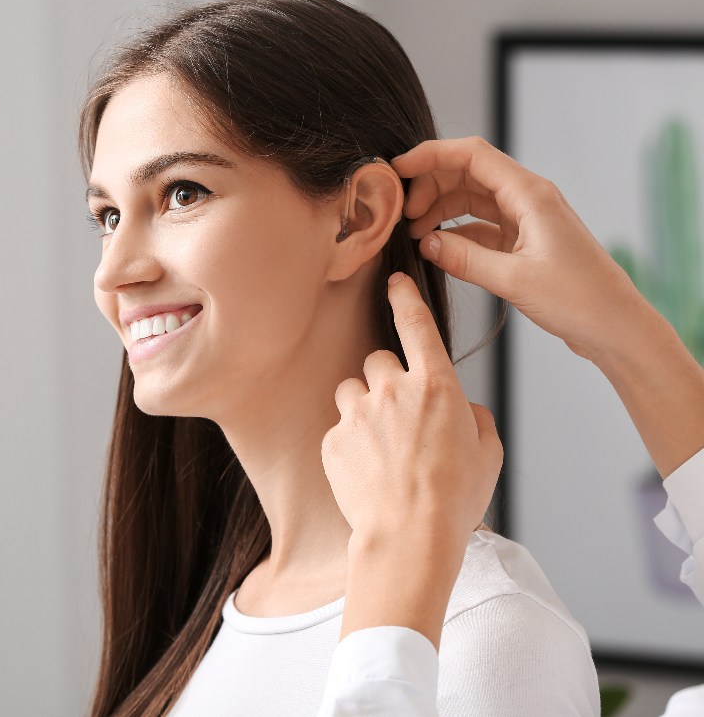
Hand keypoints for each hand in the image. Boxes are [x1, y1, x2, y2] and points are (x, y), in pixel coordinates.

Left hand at [323, 271, 502, 646]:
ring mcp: (358, 413)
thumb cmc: (455, 499)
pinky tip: (367, 472)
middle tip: (399, 419)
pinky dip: (350, 443)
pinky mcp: (332, 439)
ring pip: (351, 391)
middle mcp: (393, 390)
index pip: (417, 325)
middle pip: (378, 361)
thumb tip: (461, 408)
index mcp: (437, 386)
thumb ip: (475, 418)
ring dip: (363, 408)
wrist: (409, 538)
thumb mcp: (488, 454)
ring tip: (380, 447)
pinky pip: (338, 428)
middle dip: (386, 382)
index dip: (404, 299)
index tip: (393, 282)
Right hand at [392, 136, 643, 363]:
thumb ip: (464, 258)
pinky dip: (455, 233)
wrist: (616, 327)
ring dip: (440, 209)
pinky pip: (480, 226)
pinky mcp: (524, 242)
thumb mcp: (514, 280)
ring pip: (471, 199)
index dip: (431, 155)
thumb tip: (425, 243)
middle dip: (431, 186)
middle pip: (467, 173)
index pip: (471, 155)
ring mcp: (526, 219)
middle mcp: (528, 199)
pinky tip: (437, 249)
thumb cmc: (580, 300)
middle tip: (403, 215)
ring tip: (415, 234)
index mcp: (530, 195)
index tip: (397, 170)